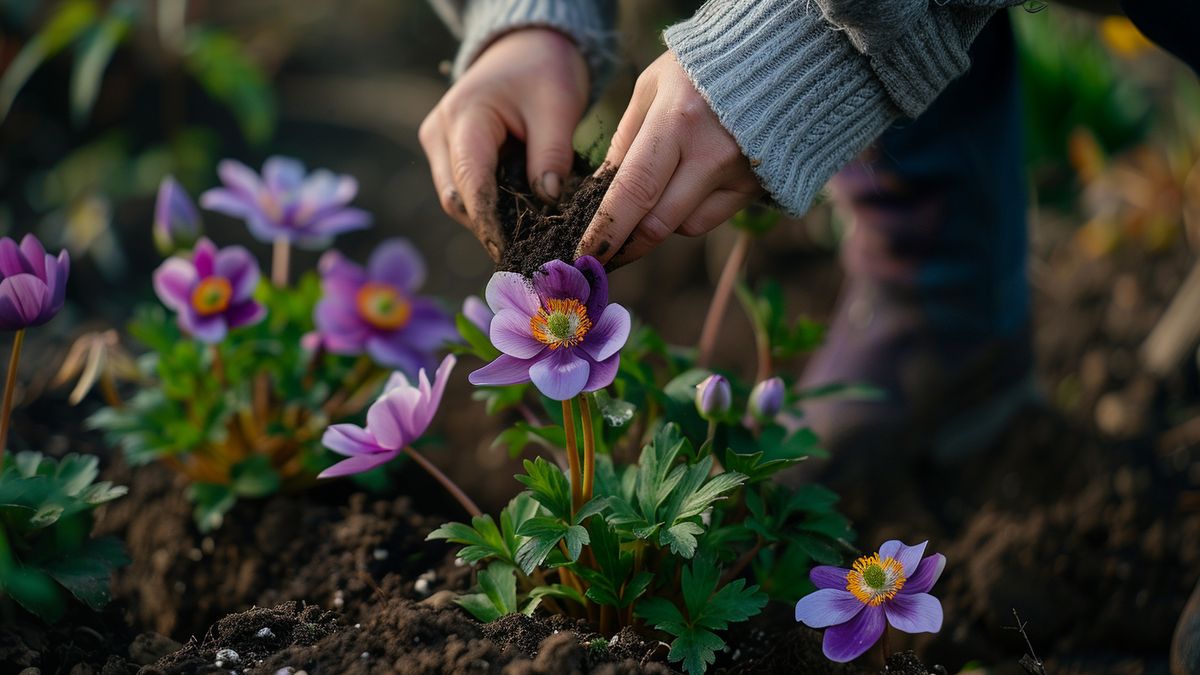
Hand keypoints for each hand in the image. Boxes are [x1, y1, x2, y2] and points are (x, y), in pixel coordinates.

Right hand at [419, 28, 588, 260]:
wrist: (526, 49)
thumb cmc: (544, 72)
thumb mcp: (558, 106)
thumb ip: (552, 154)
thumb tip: (548, 202)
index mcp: (464, 116)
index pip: (471, 182)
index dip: (490, 223)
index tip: (514, 252)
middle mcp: (440, 133)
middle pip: (458, 199)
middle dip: (491, 227)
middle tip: (531, 253)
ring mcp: (439, 144)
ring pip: (458, 201)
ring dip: (491, 220)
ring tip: (530, 239)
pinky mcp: (447, 154)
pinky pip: (465, 192)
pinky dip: (491, 207)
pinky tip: (521, 220)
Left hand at [576, 51, 762, 266]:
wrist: (778, 59)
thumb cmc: (701, 68)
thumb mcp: (652, 87)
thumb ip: (625, 139)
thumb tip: (599, 191)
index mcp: (677, 121)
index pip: (634, 190)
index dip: (606, 229)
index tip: (584, 254)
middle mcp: (711, 154)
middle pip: (658, 223)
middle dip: (626, 243)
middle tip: (602, 249)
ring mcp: (738, 174)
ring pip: (683, 226)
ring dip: (659, 219)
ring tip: (660, 184)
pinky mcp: (755, 187)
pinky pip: (709, 219)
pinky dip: (689, 211)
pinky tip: (690, 182)